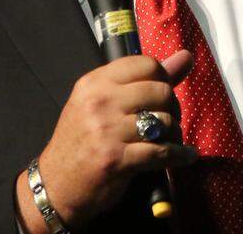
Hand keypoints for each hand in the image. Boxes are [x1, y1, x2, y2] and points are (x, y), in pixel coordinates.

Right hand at [15, 50, 195, 231]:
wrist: (56, 184)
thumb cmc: (81, 141)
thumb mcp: (102, 103)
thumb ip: (144, 79)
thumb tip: (186, 56)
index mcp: (94, 83)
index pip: (145, 64)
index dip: (163, 78)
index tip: (161, 94)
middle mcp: (99, 102)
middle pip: (160, 91)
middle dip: (172, 107)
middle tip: (167, 121)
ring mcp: (106, 131)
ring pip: (164, 121)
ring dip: (175, 134)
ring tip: (170, 140)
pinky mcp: (116, 159)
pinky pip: (162, 151)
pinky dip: (179, 155)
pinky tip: (185, 156)